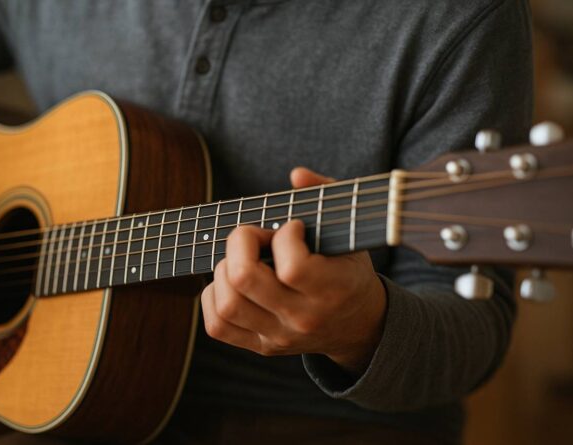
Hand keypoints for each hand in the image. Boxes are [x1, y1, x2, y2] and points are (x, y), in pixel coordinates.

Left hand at [201, 167, 386, 374]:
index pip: (293, 267)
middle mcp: (304, 318)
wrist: (359, 326)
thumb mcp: (350, 231)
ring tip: (243, 259)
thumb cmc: (348, 268)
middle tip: (256, 236)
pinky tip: (231, 281)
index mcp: (332, 290)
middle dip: (240, 242)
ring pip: (227, 303)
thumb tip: (297, 175)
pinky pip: (218, 326)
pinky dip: (213, 296)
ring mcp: (280, 336)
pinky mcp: (261, 346)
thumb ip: (328, 194)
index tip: (292, 227)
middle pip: (245, 279)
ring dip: (224, 269)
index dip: (284, 236)